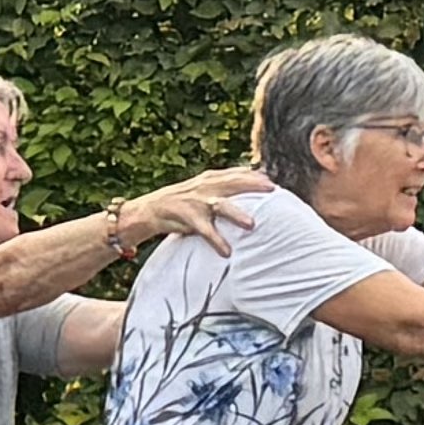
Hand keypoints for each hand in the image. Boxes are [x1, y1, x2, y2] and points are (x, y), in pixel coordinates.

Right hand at [123, 164, 261, 251]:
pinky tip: (227, 251)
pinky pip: (204, 230)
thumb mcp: (204, 190)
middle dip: (252, 184)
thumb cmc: (184, 202)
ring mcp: (196, 202)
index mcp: (210, 179)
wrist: (151, 209)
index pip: (235, 173)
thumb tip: (253, 189)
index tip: (272, 181)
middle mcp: (205, 187)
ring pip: (220, 206)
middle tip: (273, 190)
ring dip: (236, 214)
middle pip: (232, 182)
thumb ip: (225, 189)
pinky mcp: (187, 218)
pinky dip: (216, 240)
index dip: (253, 175)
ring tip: (251, 224)